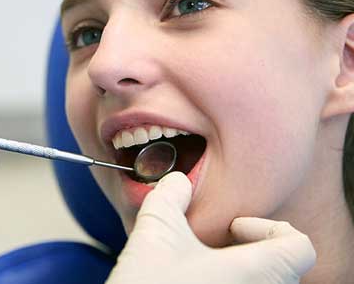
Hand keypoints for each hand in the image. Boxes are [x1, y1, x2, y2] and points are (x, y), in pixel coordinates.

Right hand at [106, 172, 315, 283]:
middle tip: (213, 244)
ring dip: (239, 271)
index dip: (268, 227)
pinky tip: (191, 281)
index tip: (232, 227)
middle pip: (281, 267)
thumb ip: (171, 196)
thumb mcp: (156, 230)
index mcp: (260, 272)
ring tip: (201, 265)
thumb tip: (177, 181)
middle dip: (248, 249)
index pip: (300, 246)